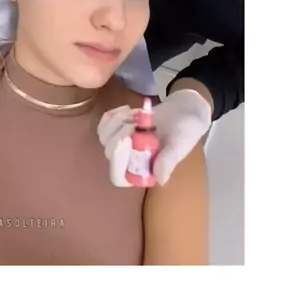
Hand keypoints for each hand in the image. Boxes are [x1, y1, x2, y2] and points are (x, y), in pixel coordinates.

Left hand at [97, 89, 211, 186]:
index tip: (127, 138)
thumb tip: (159, 180)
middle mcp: (130, 162)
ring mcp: (122, 145)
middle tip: (134, 122)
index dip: (118, 161)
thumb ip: (168, 160)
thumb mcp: (179, 145)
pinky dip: (113, 115)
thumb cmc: (185, 130)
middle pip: (110, 154)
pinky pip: (104, 124)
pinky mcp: (118, 129)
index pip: (119, 176)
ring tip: (137, 114)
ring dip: (117, 122)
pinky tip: (129, 109)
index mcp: (144, 172)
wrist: (184, 110)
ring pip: (105, 137)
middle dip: (119, 135)